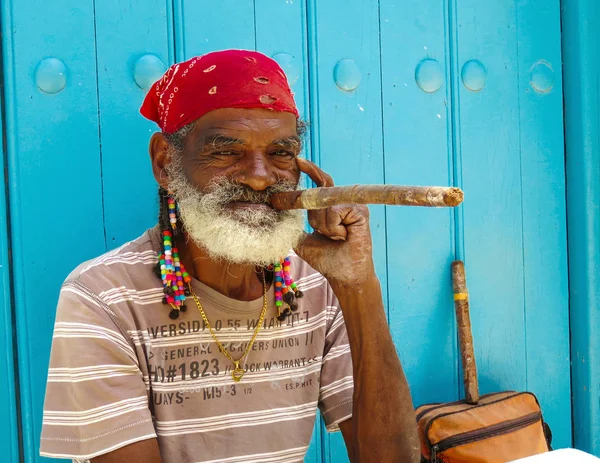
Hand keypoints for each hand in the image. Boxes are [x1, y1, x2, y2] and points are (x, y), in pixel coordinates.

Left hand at [293, 158, 375, 285]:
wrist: (344, 275)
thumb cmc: (327, 259)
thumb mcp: (303, 240)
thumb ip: (293, 226)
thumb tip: (277, 218)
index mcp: (332, 205)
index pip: (320, 182)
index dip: (310, 170)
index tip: (297, 160)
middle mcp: (343, 201)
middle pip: (319, 192)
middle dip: (313, 213)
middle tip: (322, 232)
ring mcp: (353, 204)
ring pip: (324, 205)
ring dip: (323, 226)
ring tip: (336, 239)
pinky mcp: (360, 211)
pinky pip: (334, 212)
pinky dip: (332, 228)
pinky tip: (343, 237)